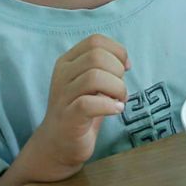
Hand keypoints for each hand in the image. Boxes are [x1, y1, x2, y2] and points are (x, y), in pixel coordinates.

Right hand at [26, 35, 128, 178]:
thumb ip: (105, 68)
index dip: (117, 51)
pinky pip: (89, 103)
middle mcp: (62, 75)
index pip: (95, 41)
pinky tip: (116, 111)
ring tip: (119, 101)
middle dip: (118, 71)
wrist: (58, 144)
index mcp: (67, 61)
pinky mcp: (68, 117)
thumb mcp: (91, 83)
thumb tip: (126, 62)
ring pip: (94, 77)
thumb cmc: (80, 111)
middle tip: (120, 90)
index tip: (125, 68)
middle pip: (97, 56)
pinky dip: (109, 106)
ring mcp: (62, 96)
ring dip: (117, 89)